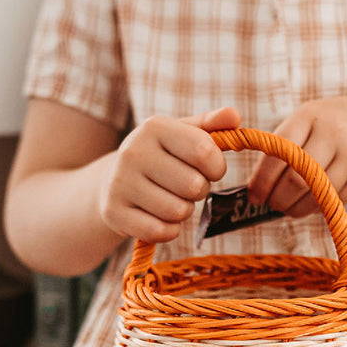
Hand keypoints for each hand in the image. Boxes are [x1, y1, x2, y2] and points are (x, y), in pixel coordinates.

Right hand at [99, 106, 239, 242]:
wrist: (112, 182)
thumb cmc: (161, 157)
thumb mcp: (183, 135)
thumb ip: (212, 125)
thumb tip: (235, 115)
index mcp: (154, 127)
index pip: (205, 152)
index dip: (217, 167)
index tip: (210, 170)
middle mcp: (133, 151)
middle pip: (194, 186)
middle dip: (199, 191)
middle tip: (186, 187)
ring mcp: (120, 182)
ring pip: (178, 211)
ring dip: (184, 211)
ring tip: (172, 200)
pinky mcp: (114, 212)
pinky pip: (160, 231)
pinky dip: (169, 230)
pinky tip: (160, 218)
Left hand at [246, 98, 346, 216]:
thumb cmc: (329, 129)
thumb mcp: (305, 124)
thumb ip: (280, 149)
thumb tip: (255, 190)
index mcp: (310, 116)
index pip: (279, 152)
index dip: (262, 180)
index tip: (254, 196)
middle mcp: (335, 132)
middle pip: (297, 179)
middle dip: (278, 199)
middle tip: (271, 205)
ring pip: (316, 196)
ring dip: (296, 208)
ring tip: (288, 208)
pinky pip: (335, 202)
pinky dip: (318, 207)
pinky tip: (313, 202)